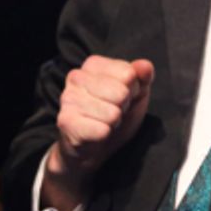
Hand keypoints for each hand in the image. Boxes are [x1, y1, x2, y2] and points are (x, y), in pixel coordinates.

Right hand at [42, 55, 154, 209]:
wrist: (95, 147)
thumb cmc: (117, 114)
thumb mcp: (137, 93)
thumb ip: (143, 77)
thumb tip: (144, 66)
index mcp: (93, 64)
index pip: (129, 74)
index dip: (132, 90)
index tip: (122, 97)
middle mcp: (76, 77)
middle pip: (121, 93)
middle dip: (123, 107)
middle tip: (112, 111)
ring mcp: (68, 98)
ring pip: (112, 113)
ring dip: (113, 122)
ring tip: (103, 122)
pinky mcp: (66, 122)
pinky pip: (102, 130)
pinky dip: (104, 135)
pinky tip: (95, 132)